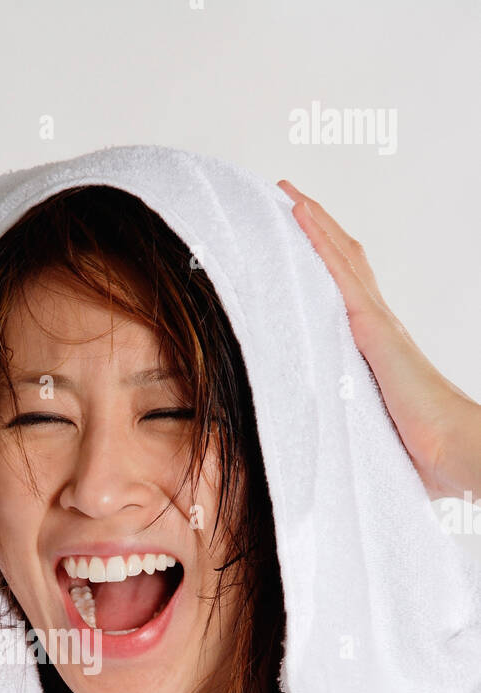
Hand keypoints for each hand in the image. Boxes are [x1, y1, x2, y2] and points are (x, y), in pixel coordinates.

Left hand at [278, 180, 480, 502]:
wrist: (455, 450)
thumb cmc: (423, 449)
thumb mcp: (375, 426)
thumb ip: (356, 418)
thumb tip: (330, 436)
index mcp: (378, 348)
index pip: (348, 292)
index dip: (328, 263)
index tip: (304, 240)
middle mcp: (379, 325)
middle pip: (345, 263)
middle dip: (318, 230)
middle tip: (289, 198)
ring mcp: (377, 322)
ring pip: (341, 257)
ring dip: (314, 222)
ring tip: (288, 192)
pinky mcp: (373, 327)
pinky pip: (340, 273)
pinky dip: (320, 240)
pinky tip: (300, 214)